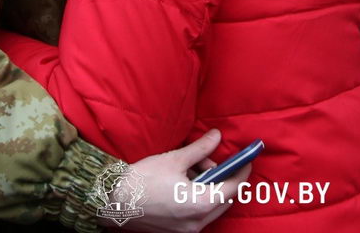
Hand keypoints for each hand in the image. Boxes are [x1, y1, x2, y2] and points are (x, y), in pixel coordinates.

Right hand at [116, 129, 249, 231]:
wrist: (112, 201)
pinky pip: (197, 214)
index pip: (233, 187)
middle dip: (221, 178)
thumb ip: (201, 149)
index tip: (247, 158)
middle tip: (208, 160)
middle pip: (224, 199)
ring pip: (210, 207)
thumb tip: (217, 136)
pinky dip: (197, 198)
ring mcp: (187, 231)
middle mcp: (198, 222)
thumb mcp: (175, 159)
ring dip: (208, 187)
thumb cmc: (142, 180)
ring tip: (189, 169)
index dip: (242, 170)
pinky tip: (181, 183)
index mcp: (201, 203)